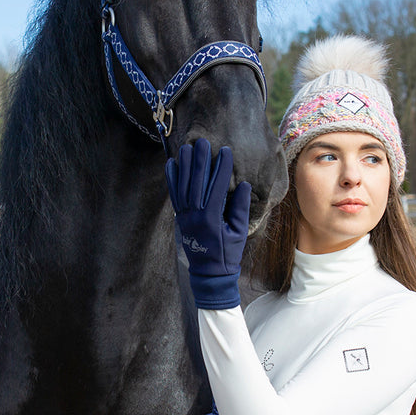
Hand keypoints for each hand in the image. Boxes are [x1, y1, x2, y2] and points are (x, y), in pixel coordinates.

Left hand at [165, 138, 251, 308]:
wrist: (208, 273)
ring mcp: (184, 217)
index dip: (221, 168)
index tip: (225, 150)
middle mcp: (195, 217)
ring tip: (187, 146)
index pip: (216, 188)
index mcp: (212, 220)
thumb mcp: (239, 232)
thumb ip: (239, 208)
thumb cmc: (228, 253)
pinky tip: (172, 163)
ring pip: (182, 187)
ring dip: (184, 166)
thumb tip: (243, 184)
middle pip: (196, 183)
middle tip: (203, 142)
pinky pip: (173, 195)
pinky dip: (172, 179)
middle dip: (199, 161)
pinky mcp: (179, 218)